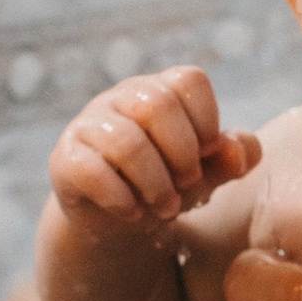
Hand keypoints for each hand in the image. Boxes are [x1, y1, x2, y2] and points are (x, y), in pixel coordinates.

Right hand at [50, 67, 261, 226]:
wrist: (116, 219)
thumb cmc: (166, 184)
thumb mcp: (206, 174)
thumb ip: (231, 159)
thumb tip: (236, 150)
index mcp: (160, 90)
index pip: (189, 81)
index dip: (207, 121)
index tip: (207, 156)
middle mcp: (121, 98)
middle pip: (157, 105)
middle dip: (182, 154)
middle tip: (188, 184)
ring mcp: (89, 125)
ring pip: (125, 141)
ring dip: (155, 183)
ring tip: (166, 208)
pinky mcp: (65, 158)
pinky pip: (90, 170)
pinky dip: (120, 198)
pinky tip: (132, 213)